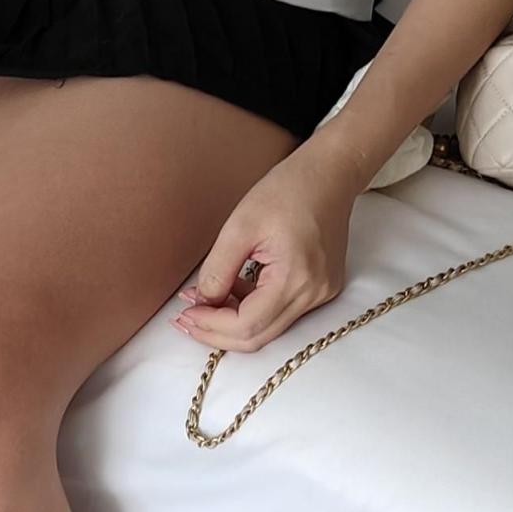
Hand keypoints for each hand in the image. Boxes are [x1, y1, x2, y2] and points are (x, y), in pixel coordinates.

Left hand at [169, 147, 359, 354]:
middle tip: (185, 318)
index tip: (183, 312)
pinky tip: (231, 290)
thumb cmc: (286, 190)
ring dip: (231, 321)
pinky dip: (251, 309)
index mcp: (297, 278)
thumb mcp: (239, 226)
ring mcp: (321, 294)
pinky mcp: (320, 288)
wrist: (329, 174)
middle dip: (216, 333)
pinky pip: (279, 312)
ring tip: (201, 301)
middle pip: (257, 337)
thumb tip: (200, 303)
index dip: (210, 326)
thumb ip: (217, 270)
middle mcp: (314, 294)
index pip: (247, 326)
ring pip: (267, 329)